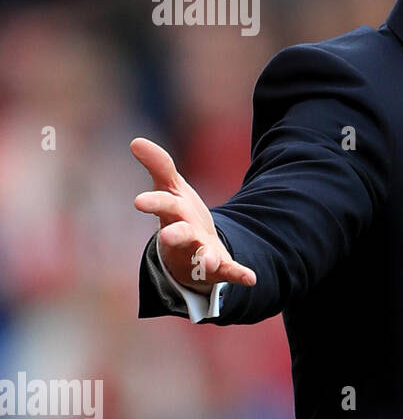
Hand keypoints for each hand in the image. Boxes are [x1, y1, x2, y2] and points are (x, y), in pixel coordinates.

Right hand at [131, 137, 255, 293]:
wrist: (190, 251)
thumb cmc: (178, 215)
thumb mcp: (171, 187)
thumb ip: (159, 165)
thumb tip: (136, 140)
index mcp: (173, 214)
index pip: (161, 206)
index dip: (152, 203)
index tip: (139, 202)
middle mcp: (185, 236)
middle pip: (178, 234)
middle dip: (174, 235)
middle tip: (166, 236)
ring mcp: (200, 253)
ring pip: (202, 257)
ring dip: (206, 258)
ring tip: (210, 261)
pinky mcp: (219, 267)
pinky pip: (229, 271)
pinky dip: (238, 274)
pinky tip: (251, 278)